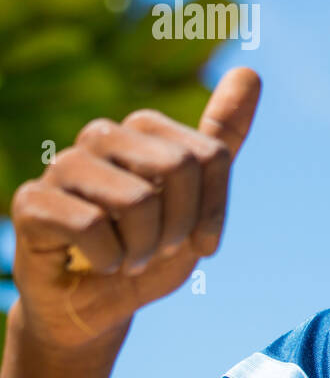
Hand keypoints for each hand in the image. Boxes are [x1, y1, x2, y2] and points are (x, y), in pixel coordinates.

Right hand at [9, 67, 261, 359]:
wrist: (98, 307)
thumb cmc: (148, 250)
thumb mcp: (199, 199)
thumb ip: (222, 137)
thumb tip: (251, 70)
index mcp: (143, 129)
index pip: (210, 155)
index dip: (214, 208)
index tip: (201, 240)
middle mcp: (102, 136)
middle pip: (178, 168)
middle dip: (180, 227)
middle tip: (157, 249)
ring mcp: (63, 165)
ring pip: (137, 200)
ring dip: (144, 247)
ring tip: (128, 257)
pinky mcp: (31, 201)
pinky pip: (92, 227)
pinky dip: (109, 260)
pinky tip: (96, 264)